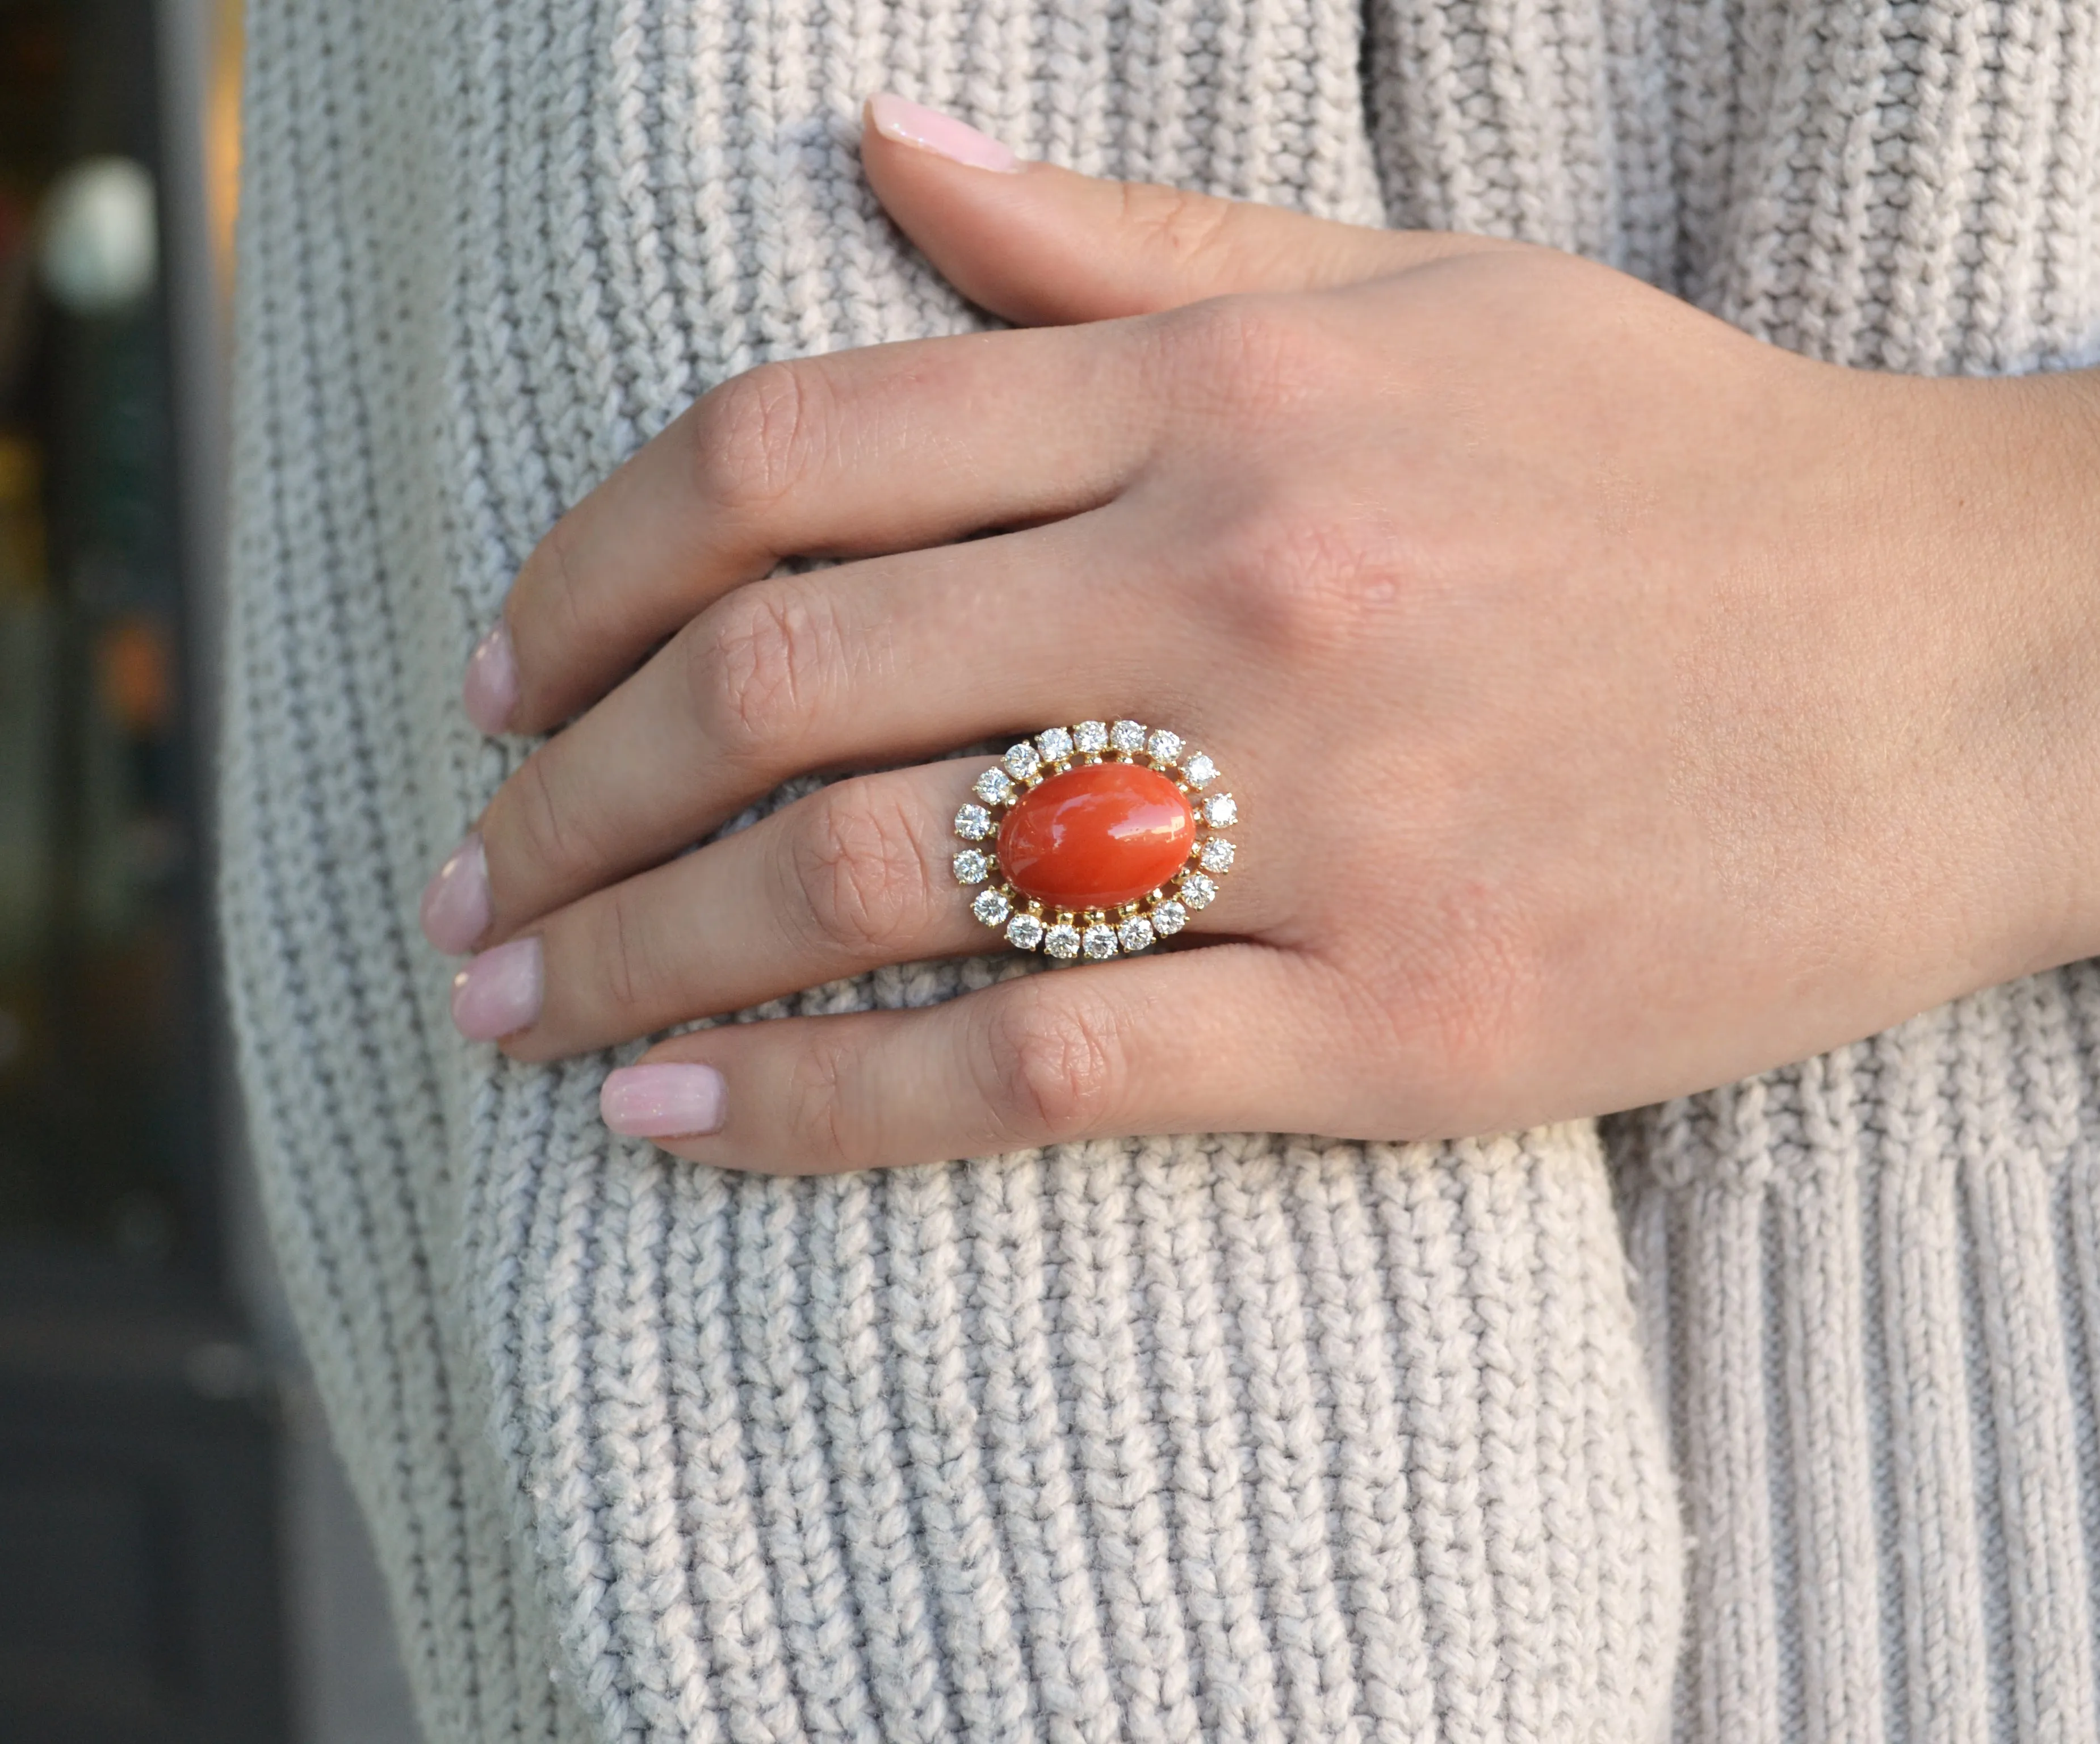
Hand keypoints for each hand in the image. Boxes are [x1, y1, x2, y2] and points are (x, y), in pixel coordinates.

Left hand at [420, 94, 2099, 1173]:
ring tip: (516, 1006)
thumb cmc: (1686, 474)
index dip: (579, 571)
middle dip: (561, 794)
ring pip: (865, 885)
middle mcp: (1239, 587)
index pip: (779, 453)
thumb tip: (874, 149)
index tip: (499, 677)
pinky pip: (1035, 1075)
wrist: (1994, 661)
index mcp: (1222, 400)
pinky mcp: (1400, 1022)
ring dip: (635, 951)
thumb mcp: (1418, 292)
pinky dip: (817, 1107)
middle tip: (461, 882)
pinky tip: (675, 1120)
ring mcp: (1318, 816)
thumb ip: (1119, 245)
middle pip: (773, 681)